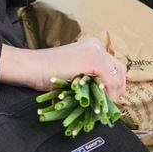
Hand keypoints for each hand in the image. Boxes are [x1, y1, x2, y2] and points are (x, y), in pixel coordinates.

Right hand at [0, 36, 125, 98]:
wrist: (32, 67)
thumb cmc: (46, 71)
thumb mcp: (74, 72)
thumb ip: (89, 76)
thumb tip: (103, 92)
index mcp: (92, 46)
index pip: (114, 65)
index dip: (116, 83)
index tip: (112, 97)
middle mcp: (97, 45)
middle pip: (120, 69)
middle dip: (119, 88)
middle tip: (113, 103)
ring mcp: (96, 52)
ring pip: (117, 75)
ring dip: (114, 93)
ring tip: (106, 106)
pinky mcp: (94, 61)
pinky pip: (110, 81)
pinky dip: (109, 94)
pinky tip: (100, 103)